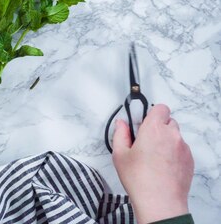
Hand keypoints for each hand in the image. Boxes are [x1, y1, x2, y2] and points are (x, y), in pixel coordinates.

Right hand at [112, 104, 193, 222]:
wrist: (160, 201)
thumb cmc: (140, 180)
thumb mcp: (120, 155)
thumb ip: (120, 134)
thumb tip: (121, 124)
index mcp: (154, 130)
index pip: (160, 108)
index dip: (151, 112)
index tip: (142, 120)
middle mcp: (171, 136)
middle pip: (168, 121)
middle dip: (157, 127)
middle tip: (144, 140)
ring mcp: (183, 148)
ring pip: (175, 135)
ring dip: (165, 140)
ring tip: (152, 156)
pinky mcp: (189, 160)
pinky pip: (181, 149)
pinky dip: (173, 152)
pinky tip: (161, 165)